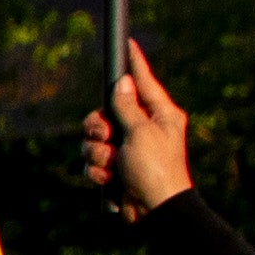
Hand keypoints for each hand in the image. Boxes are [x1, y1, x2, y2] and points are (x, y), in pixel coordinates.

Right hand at [85, 42, 196, 214]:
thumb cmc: (156, 169)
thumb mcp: (141, 132)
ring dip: (97, 153)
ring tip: (112, 165)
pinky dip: (98, 172)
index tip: (128, 42)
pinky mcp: (117, 169)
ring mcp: (129, 150)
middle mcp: (144, 129)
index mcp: (161, 115)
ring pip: (95, 139)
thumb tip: (122, 83)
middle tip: (104, 136)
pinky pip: (94, 162)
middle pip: (107, 112)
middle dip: (98, 127)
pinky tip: (111, 181)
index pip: (143, 81)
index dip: (133, 63)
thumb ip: (127, 107)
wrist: (155, 211)